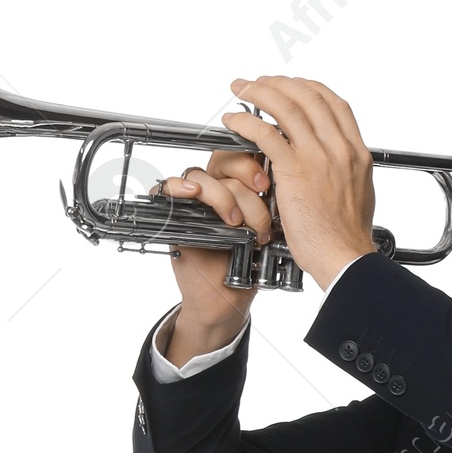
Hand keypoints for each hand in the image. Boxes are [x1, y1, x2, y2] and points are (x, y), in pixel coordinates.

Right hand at [155, 148, 271, 363]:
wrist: (229, 300)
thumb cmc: (249, 266)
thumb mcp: (267, 230)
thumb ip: (270, 203)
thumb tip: (284, 176)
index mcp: (239, 186)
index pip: (242, 153)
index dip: (254, 160)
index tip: (267, 183)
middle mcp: (216, 189)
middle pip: (223, 159)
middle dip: (245, 175)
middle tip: (260, 197)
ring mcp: (194, 202)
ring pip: (201, 175)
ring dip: (222, 195)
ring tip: (236, 223)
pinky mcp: (174, 216)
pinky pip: (167, 189)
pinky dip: (178, 187)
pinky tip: (193, 194)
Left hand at [220, 77, 377, 291]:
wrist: (345, 259)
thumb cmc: (347, 237)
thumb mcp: (358, 193)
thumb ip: (345, 171)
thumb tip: (334, 162)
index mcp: (356, 151)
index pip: (333, 103)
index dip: (307, 88)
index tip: (289, 86)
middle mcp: (339, 147)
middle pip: (308, 95)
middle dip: (278, 82)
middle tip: (258, 83)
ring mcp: (318, 156)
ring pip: (285, 106)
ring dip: (258, 92)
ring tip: (240, 90)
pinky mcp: (295, 170)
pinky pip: (266, 134)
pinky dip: (246, 122)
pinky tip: (234, 122)